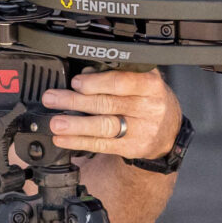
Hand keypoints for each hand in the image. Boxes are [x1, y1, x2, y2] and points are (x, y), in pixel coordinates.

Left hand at [42, 69, 181, 160]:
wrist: (169, 130)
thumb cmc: (149, 98)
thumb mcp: (141, 80)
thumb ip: (115, 74)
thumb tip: (85, 74)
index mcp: (150, 85)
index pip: (121, 82)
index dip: (96, 83)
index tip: (76, 82)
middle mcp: (148, 108)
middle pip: (107, 104)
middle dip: (75, 101)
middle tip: (52, 99)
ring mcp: (141, 130)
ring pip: (104, 127)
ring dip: (75, 125)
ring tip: (56, 123)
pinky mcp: (132, 148)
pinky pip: (102, 145)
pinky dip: (79, 141)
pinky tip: (63, 139)